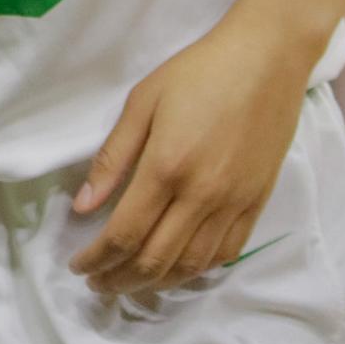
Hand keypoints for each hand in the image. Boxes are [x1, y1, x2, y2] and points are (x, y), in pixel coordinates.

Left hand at [68, 19, 311, 296]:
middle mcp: (201, 195)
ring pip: (190, 267)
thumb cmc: (198, 72)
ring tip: (130, 281)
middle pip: (154, 260)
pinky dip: (196, 270)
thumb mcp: (143, 100)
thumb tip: (82, 206)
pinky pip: (225, 254)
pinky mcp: (256, 204)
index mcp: (167, 167)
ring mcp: (233, 204)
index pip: (124, 234)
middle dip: (118, 280)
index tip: (78, 266)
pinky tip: (178, 267)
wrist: (266, 59)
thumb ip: (112, 156)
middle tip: (97, 282)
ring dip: (155, 284)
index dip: (96, 259)